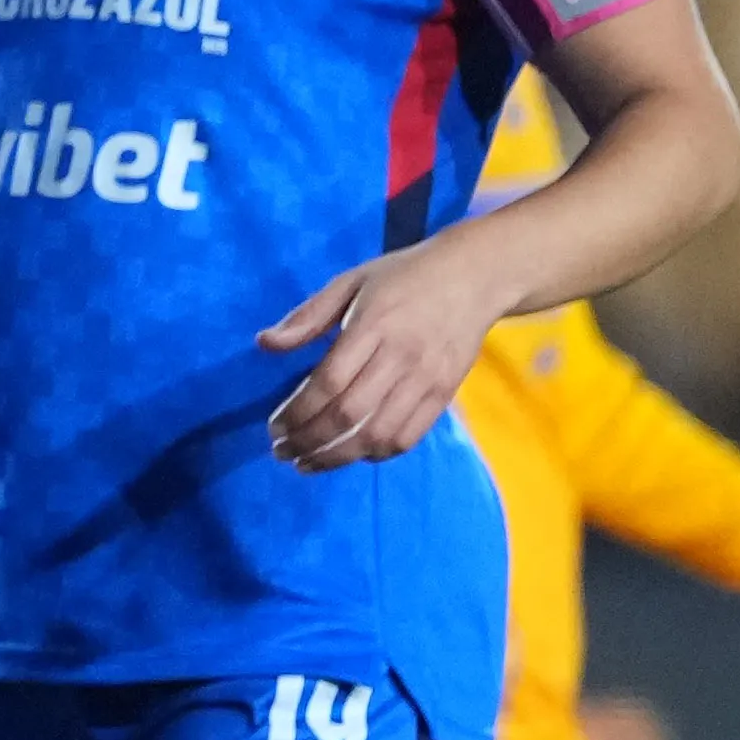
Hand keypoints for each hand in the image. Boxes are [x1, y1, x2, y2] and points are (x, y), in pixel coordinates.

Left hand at [253, 236, 508, 470]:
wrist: (476, 276)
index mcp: (373, 325)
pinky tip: (353, 455)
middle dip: (309, 441)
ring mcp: (426, 378)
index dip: (297, 412)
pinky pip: (409, 436)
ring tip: (309, 463)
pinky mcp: (446, 393)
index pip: (328, 382)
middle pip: (348, 414)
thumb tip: (264, 343)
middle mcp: (400, 356)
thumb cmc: (406, 276)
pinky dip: (377, 453)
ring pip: (377, 434)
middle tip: (283, 452)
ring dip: (338, 457)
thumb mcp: (352, 281)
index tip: (275, 428)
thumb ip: (308, 315)